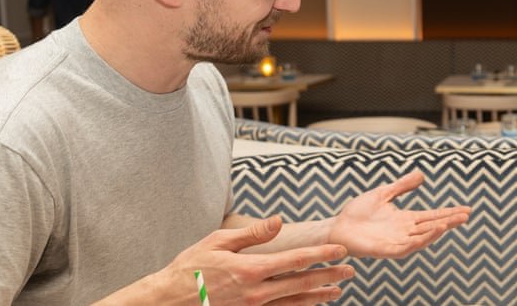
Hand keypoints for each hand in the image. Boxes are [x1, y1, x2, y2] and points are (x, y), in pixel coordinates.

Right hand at [154, 216, 352, 305]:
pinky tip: (308, 305)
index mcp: (251, 269)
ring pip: (294, 303)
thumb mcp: (218, 242)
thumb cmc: (189, 269)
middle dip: (328, 276)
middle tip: (349, 272)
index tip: (340, 250)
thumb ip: (252, 233)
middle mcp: (256, 292)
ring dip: (317, 296)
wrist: (167, 302)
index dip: (321, 255)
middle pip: (301, 283)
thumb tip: (279, 220)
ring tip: (336, 292)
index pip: (296, 260)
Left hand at [328, 171, 471, 257]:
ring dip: (437, 231)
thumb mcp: (383, 193)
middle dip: (449, 221)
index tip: (466, 209)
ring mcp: (396, 241)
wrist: (337, 227)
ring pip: (422, 237)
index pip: (432, 215)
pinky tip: (429, 234)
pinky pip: (406, 247)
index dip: (449, 212)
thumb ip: (402, 186)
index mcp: (405, 219)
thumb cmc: (357, 213)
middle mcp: (404, 231)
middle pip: (432, 226)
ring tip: (450, 223)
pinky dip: (419, 241)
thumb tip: (422, 175)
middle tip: (467, 215)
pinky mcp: (386, 249)